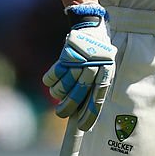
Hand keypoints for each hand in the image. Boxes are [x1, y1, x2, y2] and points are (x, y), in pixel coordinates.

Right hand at [42, 6, 116, 130]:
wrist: (92, 28)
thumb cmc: (98, 55)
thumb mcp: (104, 70)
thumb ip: (95, 89)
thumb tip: (82, 112)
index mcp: (104, 76)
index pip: (96, 100)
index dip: (89, 115)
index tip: (82, 127)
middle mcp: (92, 70)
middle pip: (76, 97)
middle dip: (67, 108)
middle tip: (61, 114)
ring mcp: (78, 63)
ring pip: (62, 88)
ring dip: (57, 92)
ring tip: (59, 90)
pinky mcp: (65, 56)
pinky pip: (52, 76)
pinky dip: (50, 80)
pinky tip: (52, 79)